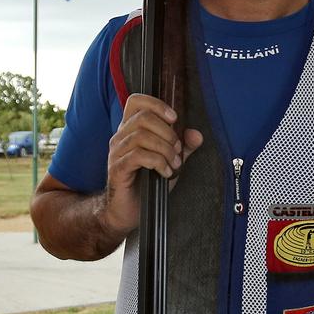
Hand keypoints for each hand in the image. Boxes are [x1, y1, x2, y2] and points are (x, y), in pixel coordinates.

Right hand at [98, 93, 202, 236]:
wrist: (129, 211)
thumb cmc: (147, 184)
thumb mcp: (170, 162)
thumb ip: (183, 147)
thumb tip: (196, 135)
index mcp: (131, 130)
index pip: (136, 101)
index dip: (156, 104)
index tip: (174, 118)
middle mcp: (121, 137)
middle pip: (143, 117)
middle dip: (167, 132)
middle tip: (177, 150)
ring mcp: (117, 152)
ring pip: (141, 135)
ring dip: (165, 149)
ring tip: (174, 163)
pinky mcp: (118, 168)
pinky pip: (138, 155)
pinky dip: (158, 162)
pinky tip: (165, 173)